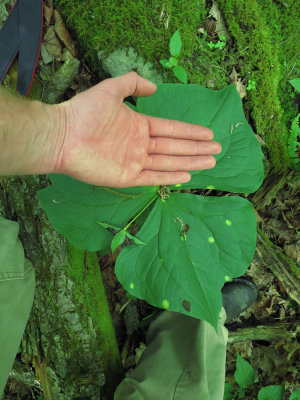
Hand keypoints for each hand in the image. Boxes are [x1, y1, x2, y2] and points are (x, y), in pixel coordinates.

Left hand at [55, 71, 221, 187]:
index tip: (208, 134)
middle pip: (174, 146)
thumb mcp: (111, 89)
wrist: (63, 135)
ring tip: (210, 162)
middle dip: (196, 148)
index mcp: (139, 125)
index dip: (190, 132)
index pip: (171, 129)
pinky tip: (186, 176)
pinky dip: (169, 176)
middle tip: (217, 150)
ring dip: (190, 162)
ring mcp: (134, 161)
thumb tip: (154, 87)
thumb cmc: (85, 112)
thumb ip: (132, 83)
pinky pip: (152, 177)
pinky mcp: (126, 177)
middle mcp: (140, 144)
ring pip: (168, 162)